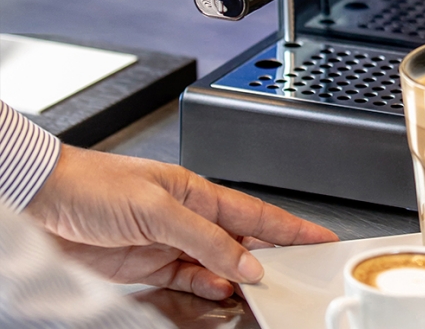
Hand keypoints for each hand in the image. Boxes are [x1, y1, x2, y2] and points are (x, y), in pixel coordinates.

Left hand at [26, 145, 336, 299]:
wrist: (48, 201)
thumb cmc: (97, 186)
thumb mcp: (158, 209)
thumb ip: (205, 238)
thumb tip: (244, 262)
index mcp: (198, 192)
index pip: (256, 213)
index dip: (291, 225)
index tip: (320, 235)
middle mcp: (189, 217)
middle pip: (243, 240)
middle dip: (275, 254)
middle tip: (302, 268)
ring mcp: (171, 243)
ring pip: (220, 264)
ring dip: (241, 277)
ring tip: (265, 288)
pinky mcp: (150, 266)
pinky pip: (191, 281)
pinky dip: (209, 289)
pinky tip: (221, 293)